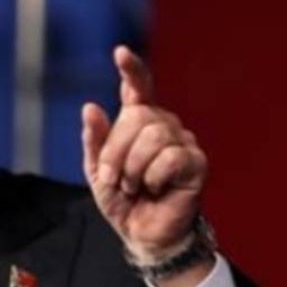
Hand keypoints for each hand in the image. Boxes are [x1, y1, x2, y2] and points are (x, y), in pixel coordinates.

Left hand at [81, 46, 207, 262]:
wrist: (141, 233)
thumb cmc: (123, 200)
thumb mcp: (97, 171)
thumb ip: (94, 140)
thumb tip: (90, 107)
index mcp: (139, 123)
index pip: (139, 88)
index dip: (132, 70)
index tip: (120, 52)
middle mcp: (164, 126)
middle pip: (137, 116)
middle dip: (115, 151)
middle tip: (114, 178)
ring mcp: (183, 142)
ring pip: (153, 135)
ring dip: (133, 167)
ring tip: (134, 186)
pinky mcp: (196, 163)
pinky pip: (170, 157)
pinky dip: (153, 177)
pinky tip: (156, 189)